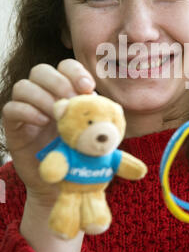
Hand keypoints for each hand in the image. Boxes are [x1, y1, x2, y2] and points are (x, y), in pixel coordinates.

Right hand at [2, 59, 95, 206]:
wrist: (60, 183)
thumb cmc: (80, 153)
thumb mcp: (95, 134)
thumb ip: (102, 119)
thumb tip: (114, 109)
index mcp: (64, 92)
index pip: (65, 67)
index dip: (75, 72)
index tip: (88, 87)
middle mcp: (43, 95)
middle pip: (40, 71)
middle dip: (58, 81)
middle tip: (71, 100)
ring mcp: (26, 109)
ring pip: (23, 86)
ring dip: (42, 97)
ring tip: (57, 115)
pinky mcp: (13, 126)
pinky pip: (11, 109)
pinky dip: (27, 111)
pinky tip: (43, 122)